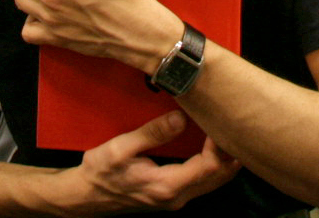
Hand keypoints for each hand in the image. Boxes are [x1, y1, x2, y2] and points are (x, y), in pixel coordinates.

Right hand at [49, 111, 239, 215]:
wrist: (85, 194)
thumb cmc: (100, 172)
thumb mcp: (121, 148)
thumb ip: (153, 133)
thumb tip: (181, 118)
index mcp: (166, 186)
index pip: (209, 167)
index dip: (220, 145)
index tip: (219, 122)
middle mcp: (175, 197)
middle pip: (219, 178)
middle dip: (231, 152)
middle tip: (232, 123)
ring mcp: (175, 199)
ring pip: (214, 182)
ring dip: (225, 159)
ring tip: (226, 131)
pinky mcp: (172, 195)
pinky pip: (203, 182)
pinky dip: (214, 165)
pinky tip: (214, 147)